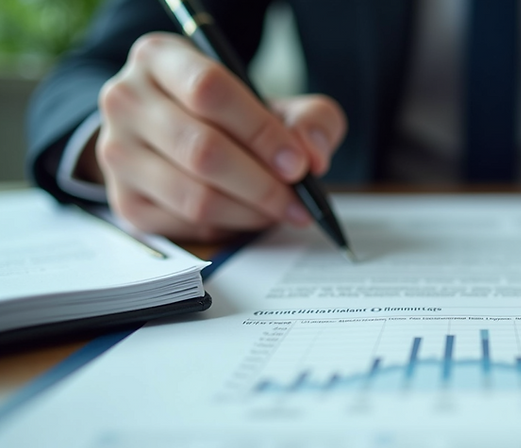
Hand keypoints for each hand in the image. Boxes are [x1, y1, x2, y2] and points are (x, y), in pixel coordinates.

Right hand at [90, 33, 346, 241]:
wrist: (175, 134)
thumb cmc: (231, 116)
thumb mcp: (274, 102)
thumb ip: (309, 119)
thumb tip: (313, 156)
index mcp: (159, 58)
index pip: (209, 91)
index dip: (261, 132)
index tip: (299, 165)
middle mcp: (125, 100)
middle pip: (201, 150)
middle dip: (263, 184)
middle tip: (299, 200)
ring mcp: (117, 153)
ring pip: (194, 196)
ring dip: (251, 212)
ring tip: (283, 210)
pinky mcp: (124, 201)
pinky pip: (186, 225)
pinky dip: (229, 227)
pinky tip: (249, 215)